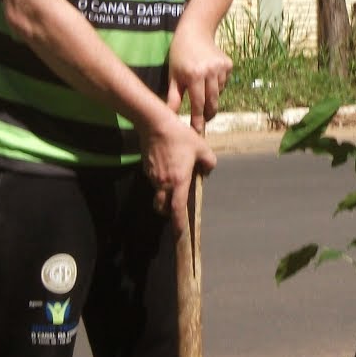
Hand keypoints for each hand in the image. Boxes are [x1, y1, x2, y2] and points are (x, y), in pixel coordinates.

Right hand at [140, 110, 215, 231]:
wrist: (155, 124)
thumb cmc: (180, 136)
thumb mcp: (202, 148)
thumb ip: (209, 163)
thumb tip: (206, 173)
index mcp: (179, 181)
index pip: (177, 209)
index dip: (179, 223)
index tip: (180, 233)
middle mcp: (164, 183)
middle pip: (162, 207)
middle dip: (168, 212)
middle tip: (176, 210)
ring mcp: (153, 177)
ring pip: (158, 194)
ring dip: (165, 195)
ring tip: (175, 180)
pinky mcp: (146, 169)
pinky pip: (154, 181)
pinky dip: (160, 181)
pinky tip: (167, 167)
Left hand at [168, 31, 232, 132]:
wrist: (196, 31)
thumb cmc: (180, 55)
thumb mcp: (173, 75)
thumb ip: (173, 97)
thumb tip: (170, 117)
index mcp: (193, 76)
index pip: (197, 104)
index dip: (197, 119)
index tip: (197, 131)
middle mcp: (209, 72)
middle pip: (212, 102)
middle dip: (208, 114)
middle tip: (204, 121)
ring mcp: (221, 68)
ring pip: (218, 93)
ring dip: (211, 97)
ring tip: (202, 91)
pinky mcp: (228, 64)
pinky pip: (224, 83)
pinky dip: (217, 85)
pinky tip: (209, 78)